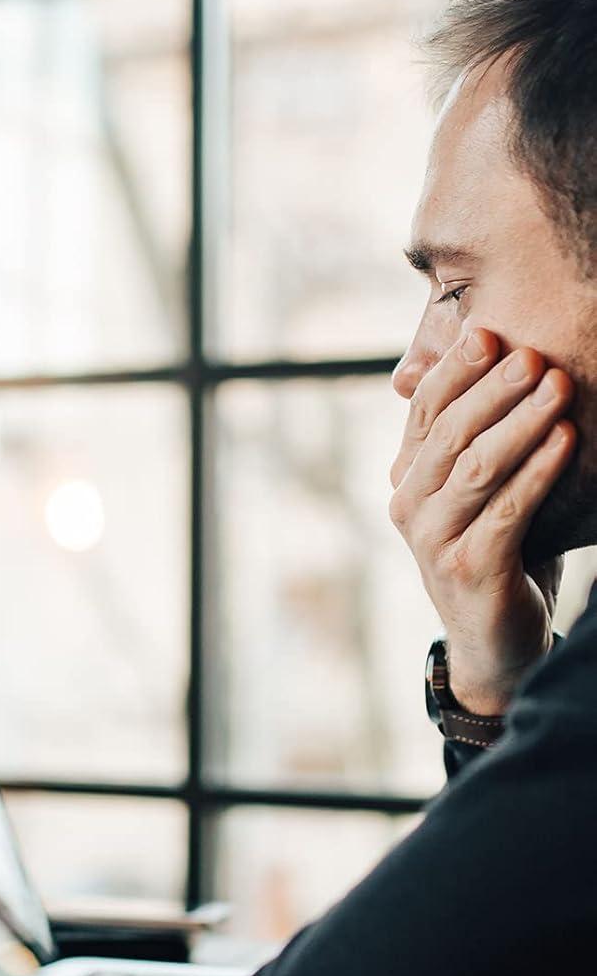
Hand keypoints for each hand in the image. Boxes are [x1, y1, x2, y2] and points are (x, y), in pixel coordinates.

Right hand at [389, 327, 575, 714]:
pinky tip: (567, 441)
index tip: (488, 334)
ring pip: (475, 468)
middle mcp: (408, 506)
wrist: (498, 641)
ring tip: (558, 386)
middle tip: (532, 354)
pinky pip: (507, 510)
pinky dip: (538, 472)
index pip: (423, 413)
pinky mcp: (468, 568)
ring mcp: (432, 540)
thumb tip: (499, 360)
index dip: (452, 372)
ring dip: (519, 424)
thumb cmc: (499, 552)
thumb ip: (475, 440)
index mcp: (407, 479)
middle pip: (447, 434)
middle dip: (491, 390)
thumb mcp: (481, 491)